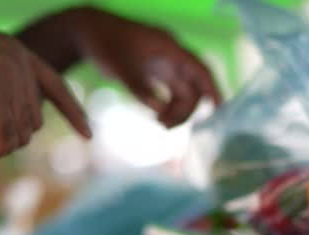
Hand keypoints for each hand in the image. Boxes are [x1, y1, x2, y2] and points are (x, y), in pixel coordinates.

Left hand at [23, 8, 220, 127]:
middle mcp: (171, 56)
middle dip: (185, 110)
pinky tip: (157, 117)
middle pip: (192, 87)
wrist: (89, 32)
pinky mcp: (154, 71)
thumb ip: (140, 90)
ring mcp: (163, 64)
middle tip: (164, 127)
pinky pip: (170, 92)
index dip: (212, 88)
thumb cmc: (106, 46)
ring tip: (159, 125)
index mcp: (169, 48)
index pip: (199, 69)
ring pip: (182, 92)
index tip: (219, 108)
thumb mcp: (121, 69)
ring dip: (176, 111)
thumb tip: (160, 111)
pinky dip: (167, 106)